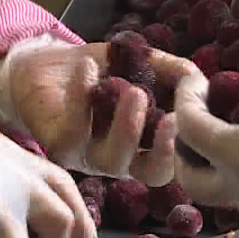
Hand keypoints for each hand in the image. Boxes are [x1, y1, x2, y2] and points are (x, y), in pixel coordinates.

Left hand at [0, 36, 198, 186]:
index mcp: (143, 145)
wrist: (42, 65)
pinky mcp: (59, 145)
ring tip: (133, 90)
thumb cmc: (93, 70)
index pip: (172, 161)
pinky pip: (77, 129)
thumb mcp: (138, 63)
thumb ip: (168, 69)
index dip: (183, 146)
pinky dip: (84, 95)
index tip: (187, 115)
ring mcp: (88, 156)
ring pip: (114, 160)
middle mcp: (119, 158)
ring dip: (128, 126)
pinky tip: (88, 67)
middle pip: (152, 174)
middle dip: (164, 149)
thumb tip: (196, 77)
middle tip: (171, 117)